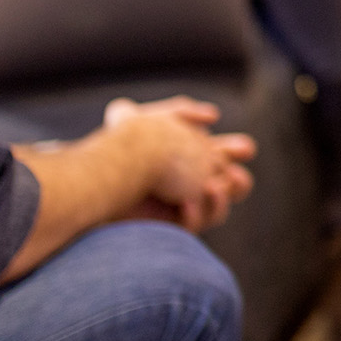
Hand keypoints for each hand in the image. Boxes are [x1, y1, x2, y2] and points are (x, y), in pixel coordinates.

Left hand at [104, 96, 256, 232]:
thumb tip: (214, 116)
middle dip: (236, 180)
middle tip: (237, 174)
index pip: (220, 156)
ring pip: (215, 209)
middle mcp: (185, 186)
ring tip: (213, 187)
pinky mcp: (165, 229)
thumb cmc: (116, 147)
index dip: (235, 152)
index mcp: (186, 160)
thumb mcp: (140, 120)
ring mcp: (177, 208)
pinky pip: (193, 225)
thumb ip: (173, 112)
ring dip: (220, 199)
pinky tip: (188, 202)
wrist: (94, 177)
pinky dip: (196, 213)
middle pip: (227, 185)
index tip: (247, 148)